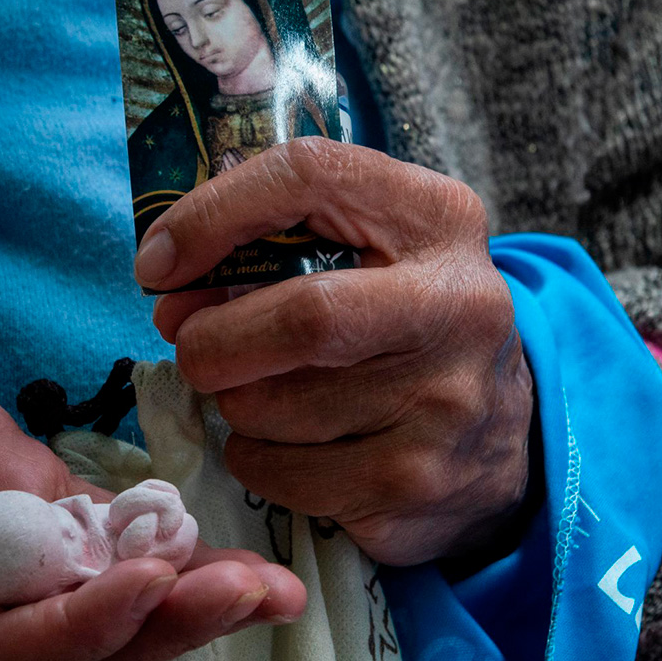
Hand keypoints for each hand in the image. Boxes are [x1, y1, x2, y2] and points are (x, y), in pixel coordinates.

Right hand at [0, 294, 304, 660]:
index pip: (3, 652)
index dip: (77, 632)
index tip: (146, 580)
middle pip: (80, 644)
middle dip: (166, 624)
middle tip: (251, 590)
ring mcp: (9, 541)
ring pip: (108, 593)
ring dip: (189, 590)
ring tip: (271, 578)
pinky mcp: (34, 492)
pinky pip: (107, 531)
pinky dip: (162, 536)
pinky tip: (219, 530)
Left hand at [137, 137, 533, 565]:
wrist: (505, 434)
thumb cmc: (404, 323)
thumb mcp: (374, 251)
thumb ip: (281, 241)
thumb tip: (167, 285)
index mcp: (437, 219)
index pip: (308, 177)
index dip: (211, 216)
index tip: (157, 263)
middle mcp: (457, 305)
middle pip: (301, 318)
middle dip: (213, 340)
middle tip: (190, 348)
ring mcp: (444, 403)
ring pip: (276, 408)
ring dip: (233, 404)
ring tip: (254, 394)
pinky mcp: (416, 482)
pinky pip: (283, 474)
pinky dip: (252, 459)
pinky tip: (281, 443)